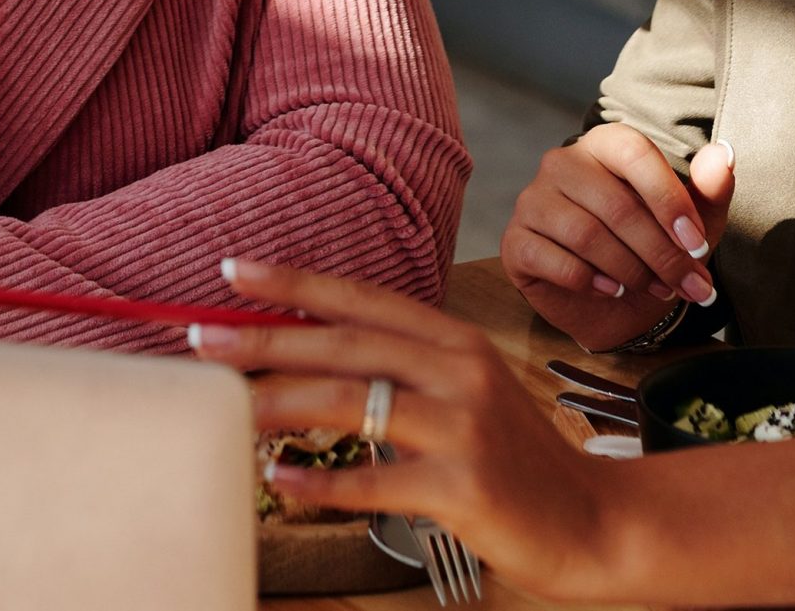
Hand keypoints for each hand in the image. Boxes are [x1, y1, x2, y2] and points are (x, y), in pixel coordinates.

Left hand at [190, 259, 613, 600]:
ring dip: (279, 403)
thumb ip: (400, 370)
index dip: (294, 283)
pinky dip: (321, 480)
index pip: (362, 298)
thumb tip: (302, 356)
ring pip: (353, 402)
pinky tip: (280, 479)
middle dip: (265, 338)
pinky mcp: (466, 486)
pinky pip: (376, 480)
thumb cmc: (514, 460)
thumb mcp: (465, 393)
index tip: (232, 271)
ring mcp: (465, 427)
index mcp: (456, 341)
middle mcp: (462, 371)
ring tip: (226, 408)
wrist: (592, 523)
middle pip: (346, 344)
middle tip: (201, 338)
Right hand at [500, 124, 733, 351]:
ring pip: (585, 234)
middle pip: (615, 205)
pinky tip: (611, 290)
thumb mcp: (693, 225)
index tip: (698, 244)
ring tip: (655, 288)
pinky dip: (589, 280)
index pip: (634, 154)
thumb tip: (723, 155)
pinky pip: (551, 259)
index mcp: (604, 144)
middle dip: (660, 252)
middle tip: (689, 284)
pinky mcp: (515, 242)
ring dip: (630, 270)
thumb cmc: (655, 250)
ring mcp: (532, 201)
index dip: (670, 200)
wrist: (619, 304)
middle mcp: (562, 163)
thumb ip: (708, 189)